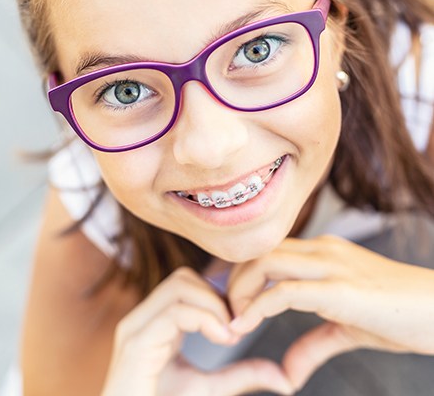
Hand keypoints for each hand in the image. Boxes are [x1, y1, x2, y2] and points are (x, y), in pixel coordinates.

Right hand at [101, 267, 293, 395]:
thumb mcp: (210, 389)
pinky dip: (205, 319)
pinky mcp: (135, 344)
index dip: (219, 295)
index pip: (187, 283)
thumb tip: (285, 378)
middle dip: (216, 296)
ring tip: (229, 335)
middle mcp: (142, 318)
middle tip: (236, 329)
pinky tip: (221, 339)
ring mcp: (135, 328)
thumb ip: (242, 376)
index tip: (240, 324)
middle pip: (183, 277)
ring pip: (179, 286)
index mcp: (154, 322)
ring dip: (213, 305)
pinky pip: (174, 311)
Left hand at [227, 235, 433, 390]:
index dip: (240, 273)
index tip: (228, 301)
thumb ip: (314, 345)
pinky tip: (245, 325)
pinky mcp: (339, 289)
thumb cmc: (400, 316)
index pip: (266, 250)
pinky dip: (258, 306)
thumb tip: (287, 374)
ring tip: (233, 320)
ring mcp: (330, 266)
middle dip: (232, 279)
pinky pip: (285, 290)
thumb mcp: (348, 329)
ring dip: (240, 290)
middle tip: (224, 311)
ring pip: (265, 261)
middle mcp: (321, 251)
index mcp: (321, 253)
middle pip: (258, 251)